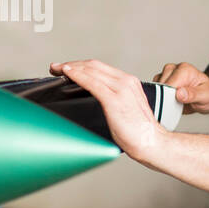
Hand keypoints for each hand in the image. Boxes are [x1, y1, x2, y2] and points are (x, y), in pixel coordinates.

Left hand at [49, 59, 167, 161]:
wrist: (152, 143)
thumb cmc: (139, 132)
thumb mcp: (126, 109)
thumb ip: (114, 100)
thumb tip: (96, 100)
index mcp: (129, 82)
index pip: (100, 67)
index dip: (81, 65)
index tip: (66, 68)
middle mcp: (126, 81)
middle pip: (93, 65)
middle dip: (72, 64)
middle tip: (56, 67)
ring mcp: (121, 89)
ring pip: (91, 70)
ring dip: (71, 68)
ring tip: (57, 69)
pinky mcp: (115, 100)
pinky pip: (91, 83)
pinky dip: (78, 76)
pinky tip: (68, 74)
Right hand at [152, 62, 208, 114]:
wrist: (205, 97)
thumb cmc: (207, 95)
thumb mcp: (206, 96)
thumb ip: (193, 95)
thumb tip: (179, 93)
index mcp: (185, 69)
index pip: (170, 83)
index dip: (171, 96)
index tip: (177, 103)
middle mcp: (174, 68)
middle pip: (161, 85)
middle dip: (166, 97)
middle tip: (178, 103)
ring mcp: (166, 74)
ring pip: (155, 87)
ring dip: (162, 97)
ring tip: (176, 101)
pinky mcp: (161, 80)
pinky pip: (154, 89)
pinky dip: (159, 97)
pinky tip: (170, 100)